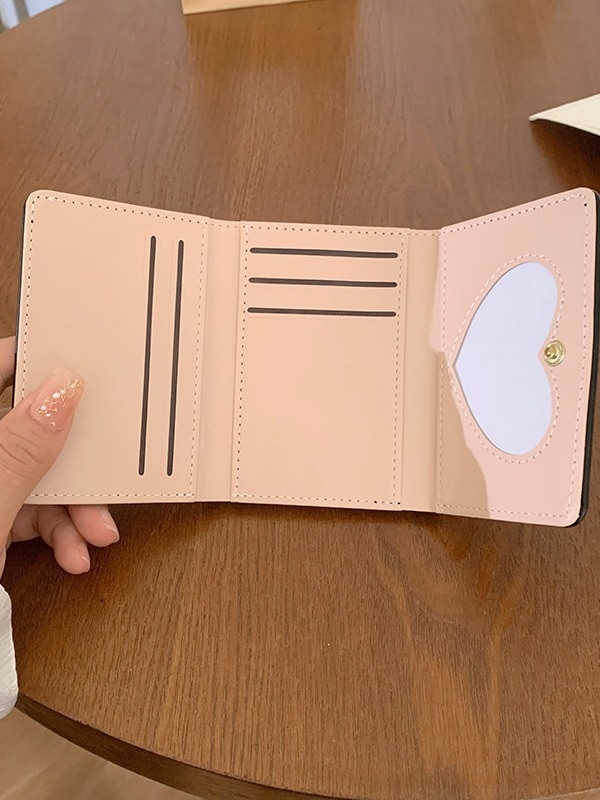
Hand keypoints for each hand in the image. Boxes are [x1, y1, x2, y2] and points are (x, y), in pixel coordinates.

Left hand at [0, 337, 118, 578]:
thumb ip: (22, 446)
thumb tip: (62, 388)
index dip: (32, 360)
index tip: (78, 361)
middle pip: (24, 431)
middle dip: (70, 462)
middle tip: (102, 474)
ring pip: (33, 477)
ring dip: (72, 510)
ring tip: (95, 538)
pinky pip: (28, 512)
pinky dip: (56, 534)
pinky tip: (74, 555)